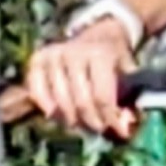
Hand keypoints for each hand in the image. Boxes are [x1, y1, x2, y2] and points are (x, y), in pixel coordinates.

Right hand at [23, 19, 136, 137]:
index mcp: (99, 54)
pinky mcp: (37, 59)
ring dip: (72, 120)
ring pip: (59, 102)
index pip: (101, 97)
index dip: (109, 119)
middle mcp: (73, 53)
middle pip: (80, 102)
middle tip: (99, 128)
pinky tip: (58, 115)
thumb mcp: (128, 73)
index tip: (118, 132)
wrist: (97, 34)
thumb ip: (129, 99)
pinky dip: (47, 108)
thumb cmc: (113, 59)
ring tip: (82, 123)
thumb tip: (124, 128)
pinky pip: (36, 92)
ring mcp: (53, 56)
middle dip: (92, 122)